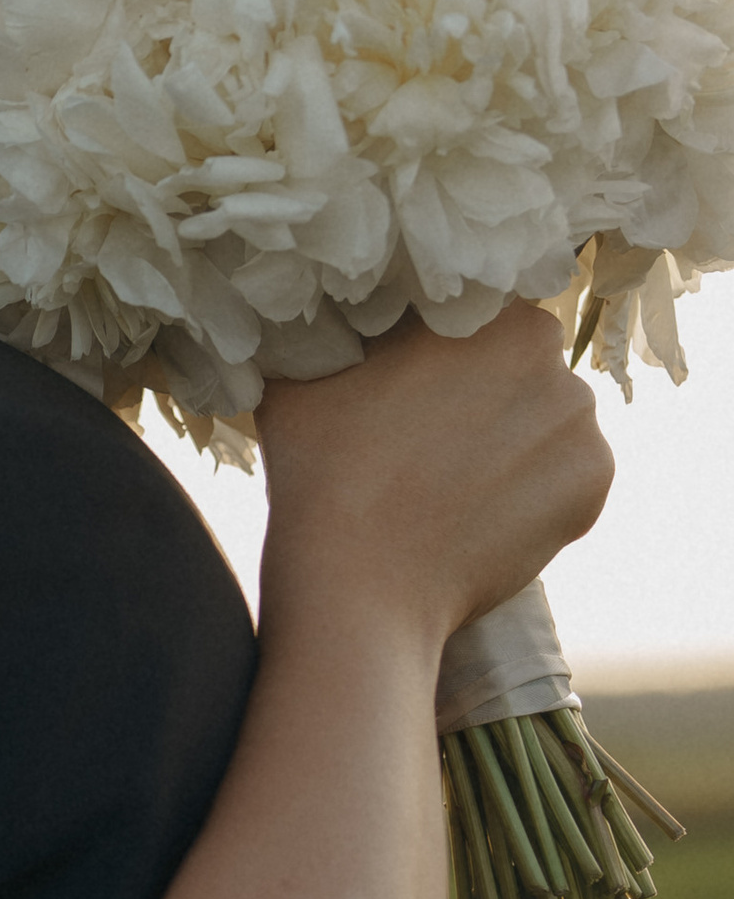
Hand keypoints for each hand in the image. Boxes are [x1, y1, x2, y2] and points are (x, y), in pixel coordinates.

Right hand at [259, 306, 612, 644]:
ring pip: (546, 421)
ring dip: (513, 443)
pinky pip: (565, 476)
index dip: (444, 351)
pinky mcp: (593, 487)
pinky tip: (480, 514)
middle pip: (521, 367)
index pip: (477, 315)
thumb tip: (338, 320)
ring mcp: (581, 424)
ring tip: (454, 484)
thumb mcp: (305, 373)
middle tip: (430, 439)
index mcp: (488, 311)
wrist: (359, 586)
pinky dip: (533, 493)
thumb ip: (336, 334)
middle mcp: (552, 354)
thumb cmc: (323, 474)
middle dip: (486, 393)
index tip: (412, 386)